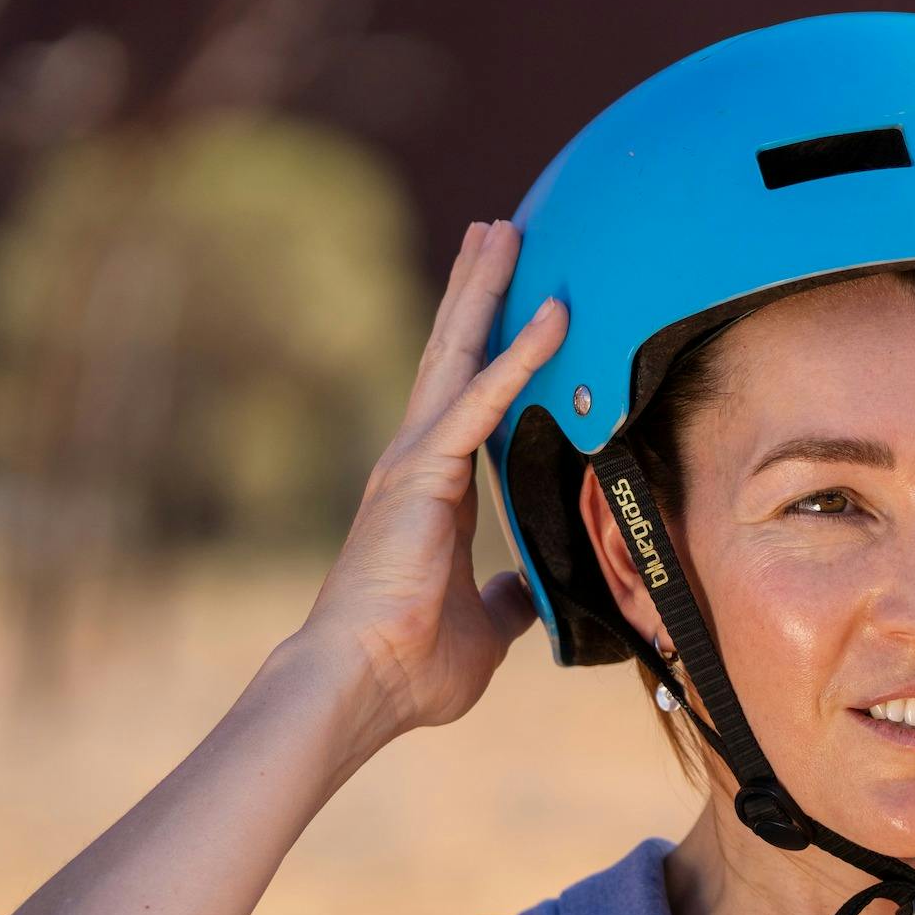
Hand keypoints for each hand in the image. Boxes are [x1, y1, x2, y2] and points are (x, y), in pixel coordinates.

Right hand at [296, 219, 568, 743]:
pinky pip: (483, 398)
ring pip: (459, 354)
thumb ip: (508, 599)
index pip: (470, 402)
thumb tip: (528, 591)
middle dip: (477, 291)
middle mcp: (418, 462)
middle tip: (498, 230)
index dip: (492, 351)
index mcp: (433, 493)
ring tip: (503, 229)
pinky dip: (521, 355)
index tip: (512, 303)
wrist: (361, 684)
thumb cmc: (410, 666)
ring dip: (485, 290)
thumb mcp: (484, 629)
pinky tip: (553, 314)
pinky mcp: (425, 471)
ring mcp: (415, 460)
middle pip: (454, 355)